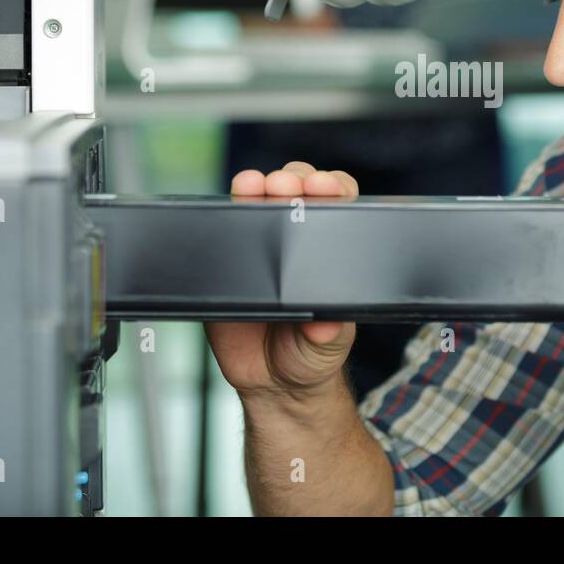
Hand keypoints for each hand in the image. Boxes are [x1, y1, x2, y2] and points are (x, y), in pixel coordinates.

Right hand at [204, 161, 359, 403]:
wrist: (273, 385)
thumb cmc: (312, 355)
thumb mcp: (331, 345)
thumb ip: (331, 333)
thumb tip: (328, 323)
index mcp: (331, 252)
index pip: (338, 205)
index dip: (333, 189)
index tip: (327, 188)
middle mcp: (298, 241)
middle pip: (299, 190)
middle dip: (295, 178)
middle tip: (288, 185)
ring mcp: (262, 246)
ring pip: (261, 200)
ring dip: (258, 185)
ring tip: (255, 184)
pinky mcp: (229, 261)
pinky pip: (225, 229)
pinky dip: (226, 211)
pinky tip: (231, 201)